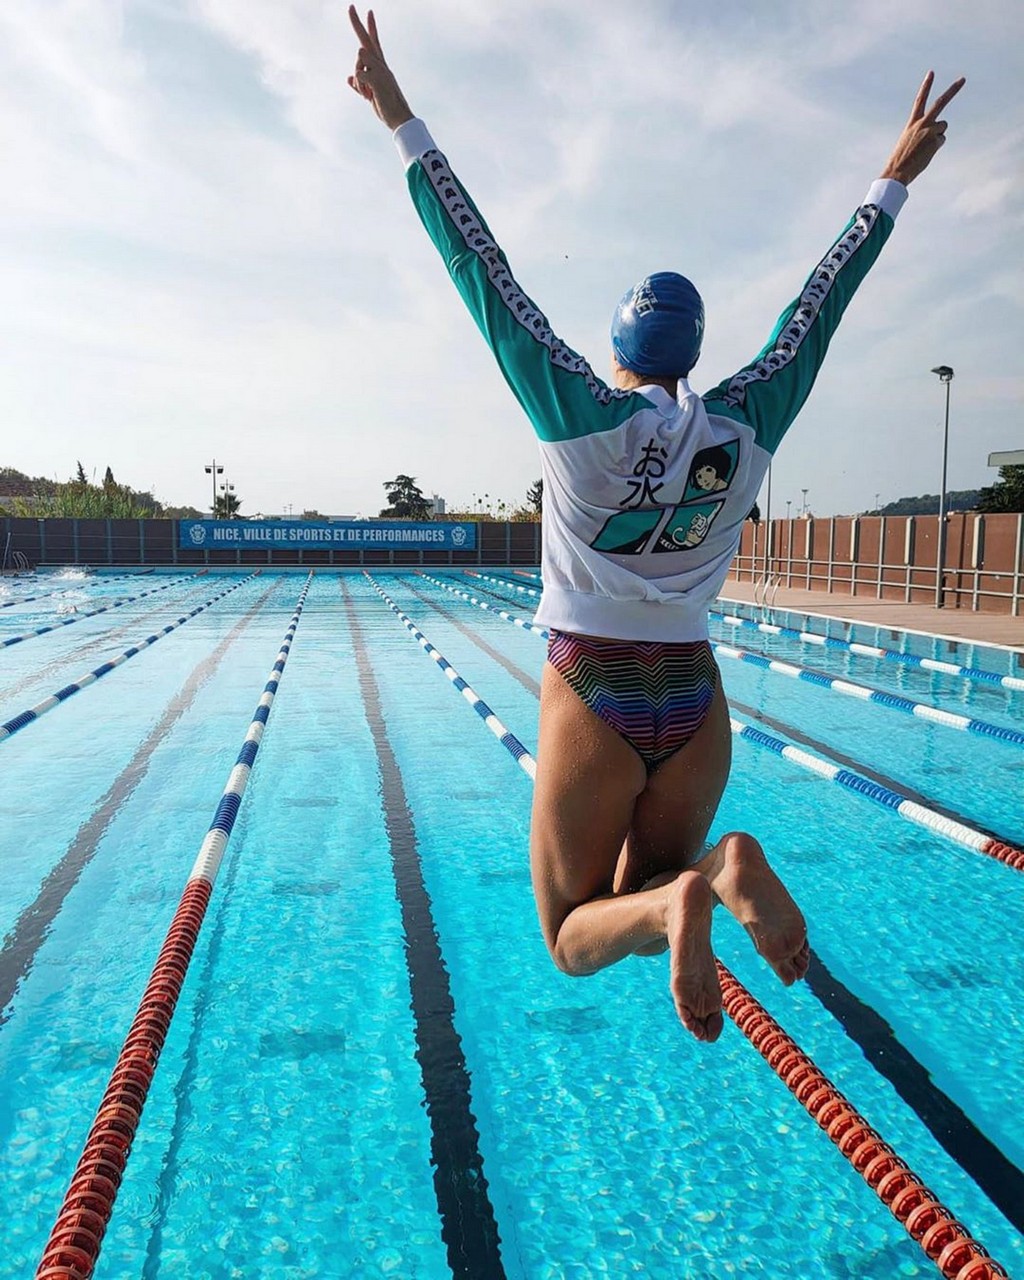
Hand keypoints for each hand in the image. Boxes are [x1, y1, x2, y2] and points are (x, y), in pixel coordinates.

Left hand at [347, 6, 413, 129]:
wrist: (400, 119)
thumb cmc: (387, 108)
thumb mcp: (371, 94)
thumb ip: (360, 84)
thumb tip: (349, 78)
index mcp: (381, 66)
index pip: (374, 43)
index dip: (371, 28)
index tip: (369, 12)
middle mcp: (381, 64)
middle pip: (366, 40)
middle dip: (357, 23)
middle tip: (350, 6)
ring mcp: (380, 70)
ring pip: (358, 61)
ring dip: (358, 81)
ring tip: (367, 95)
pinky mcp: (377, 78)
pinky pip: (358, 75)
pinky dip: (359, 87)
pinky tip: (368, 97)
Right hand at [880, 72, 964, 185]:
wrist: (897, 171)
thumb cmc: (900, 159)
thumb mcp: (908, 140)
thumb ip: (922, 131)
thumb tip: (940, 133)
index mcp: (912, 123)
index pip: (920, 100)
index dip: (926, 86)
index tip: (932, 72)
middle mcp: (922, 123)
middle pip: (941, 102)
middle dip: (953, 90)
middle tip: (963, 79)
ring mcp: (930, 132)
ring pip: (943, 126)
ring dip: (937, 134)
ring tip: (924, 146)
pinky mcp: (936, 141)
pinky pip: (941, 140)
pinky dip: (935, 147)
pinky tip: (926, 153)